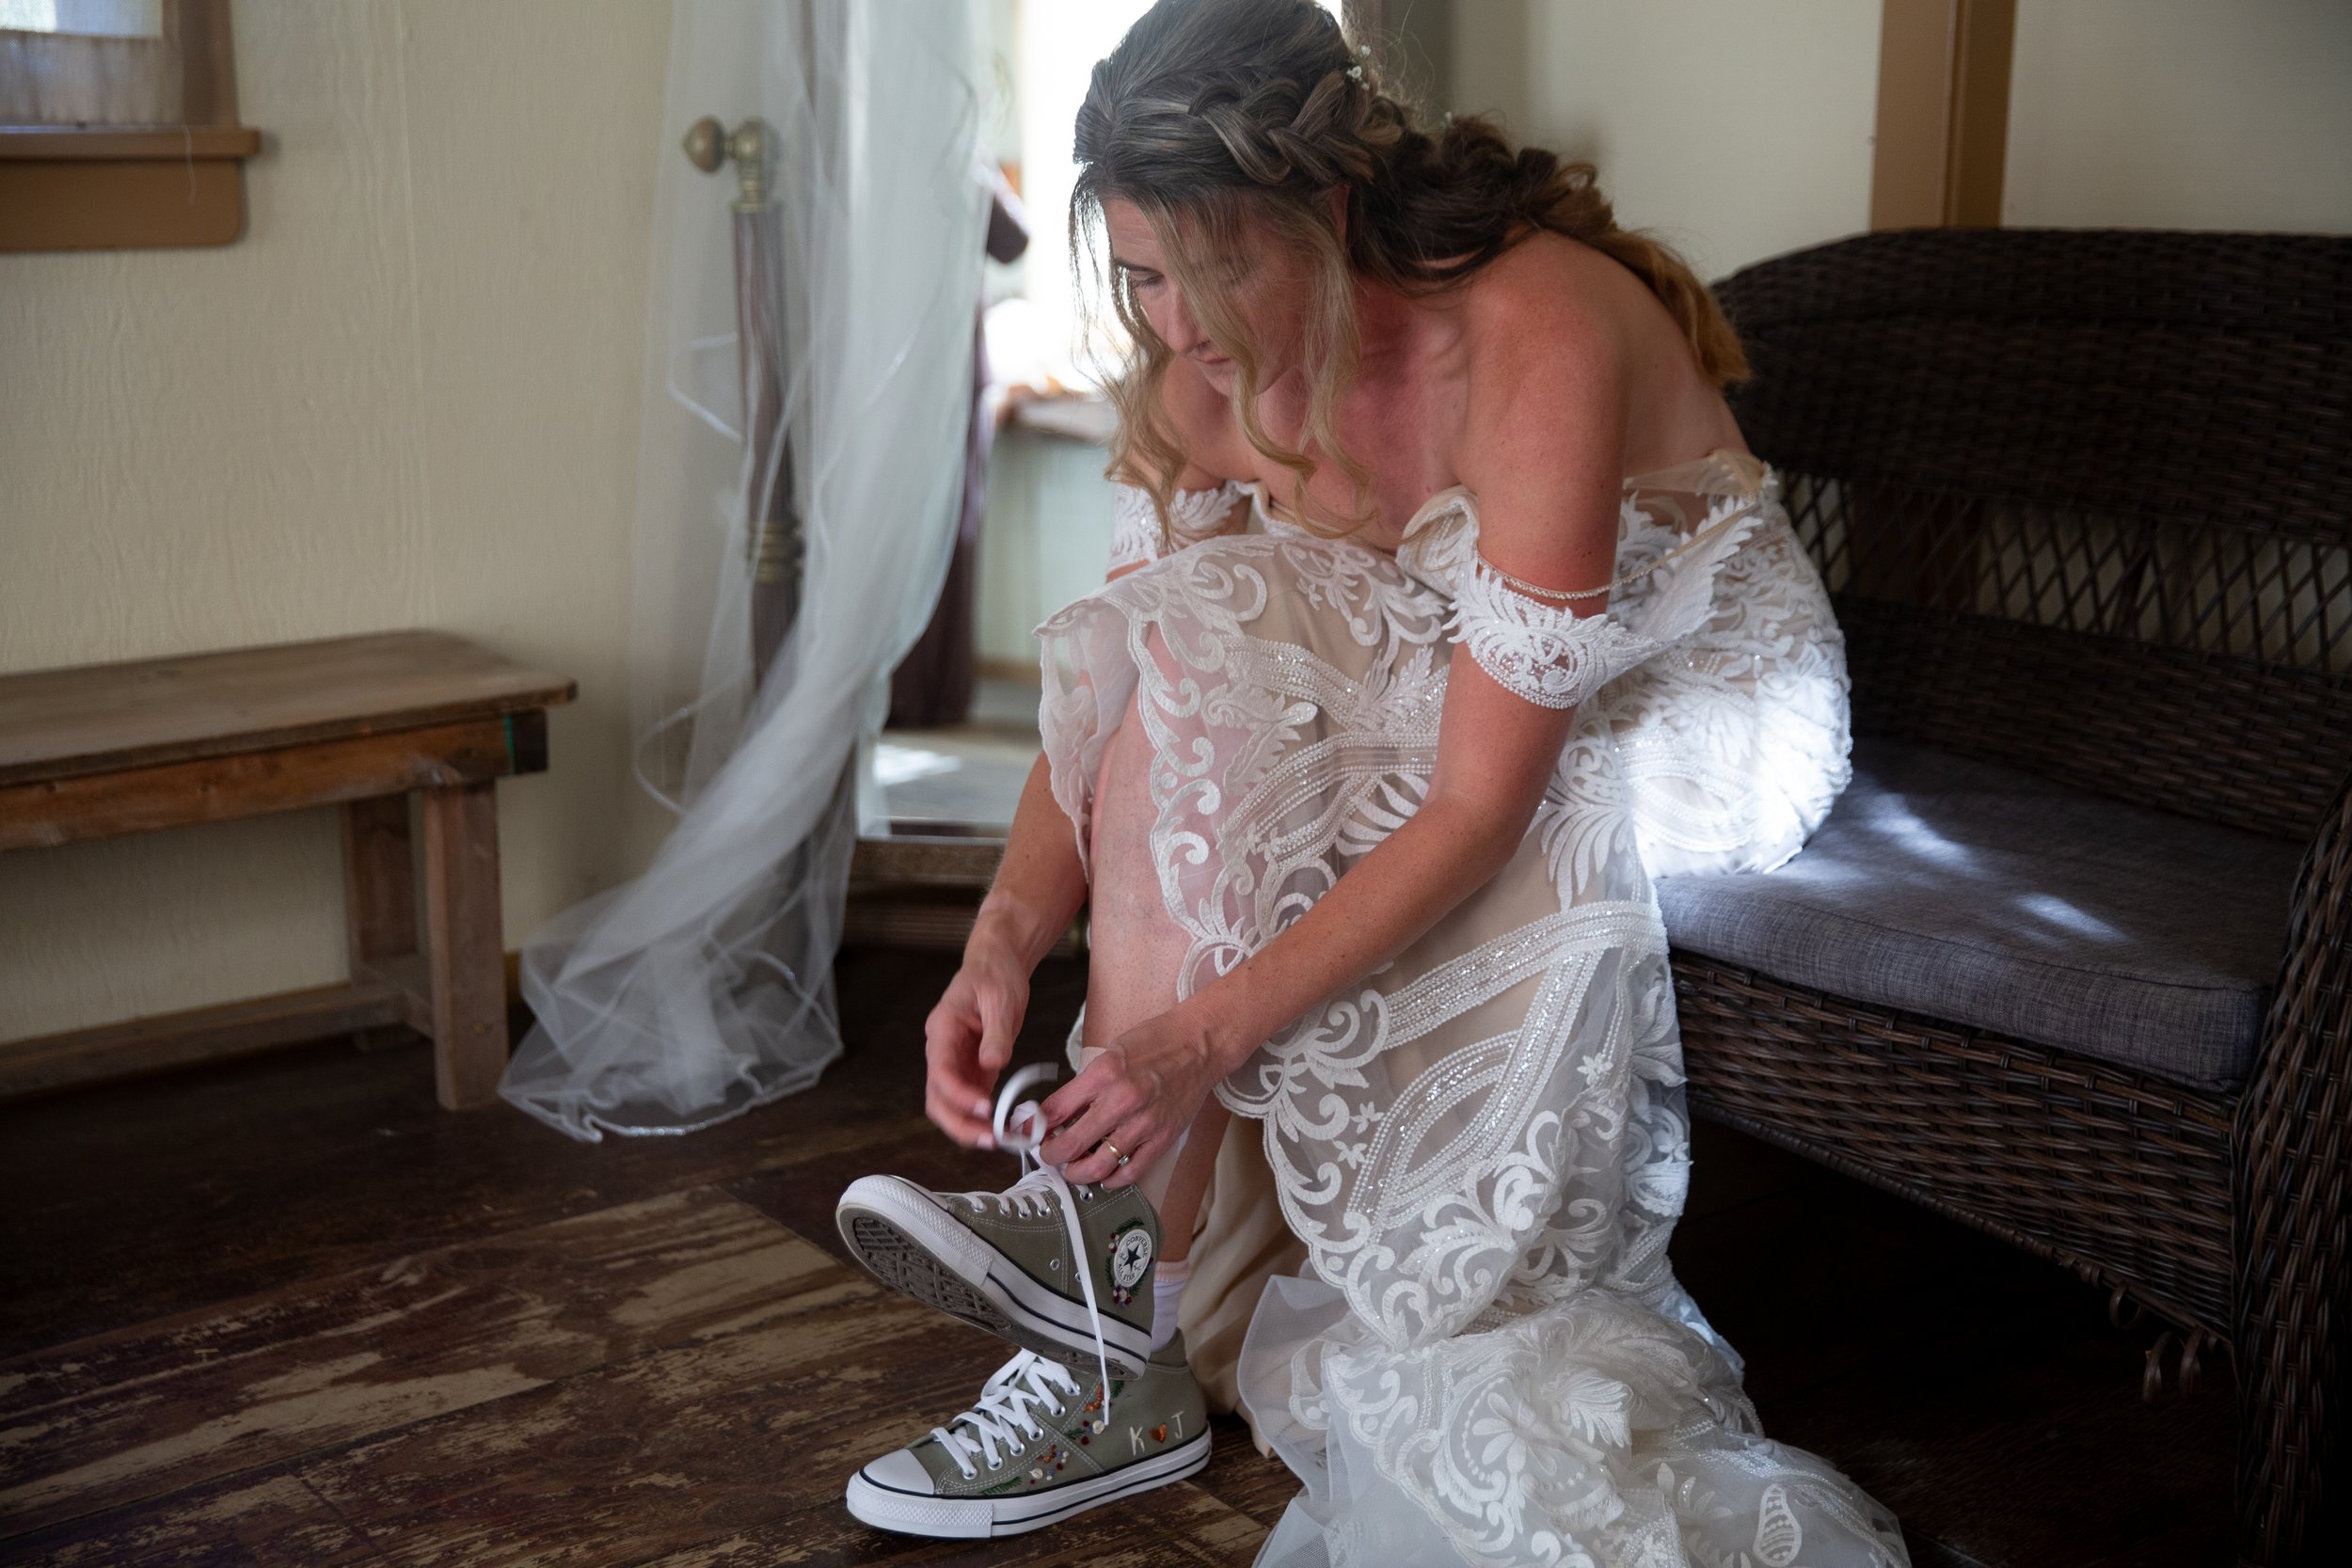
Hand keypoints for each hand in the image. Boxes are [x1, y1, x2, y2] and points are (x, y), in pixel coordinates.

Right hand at [923, 942, 1030, 1147]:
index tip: (985, 1108)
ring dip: (968, 1125)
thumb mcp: (1001, 998)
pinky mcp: (973, 1067)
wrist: (998, 963)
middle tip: (988, 1139)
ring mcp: (955, 1061)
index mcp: (942, 1029)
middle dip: (959, 1122)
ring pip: (949, 1104)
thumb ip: (996, 1034)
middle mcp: (942, 1049)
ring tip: (997, 1139)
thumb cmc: (995, 973)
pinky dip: (983, 1116)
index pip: (941, 1071)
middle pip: (937, 1097)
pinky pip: (971, 1099)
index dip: (960, 1094)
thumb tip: (992, 1064)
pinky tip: (1002, 1126)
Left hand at [1036, 1004, 1225, 1188]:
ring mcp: (1144, 1122)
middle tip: (1048, 1155)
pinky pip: (1131, 1171)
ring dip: (1078, 1172)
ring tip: (1073, 1168)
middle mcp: (1122, 1100)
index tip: (1030, 1134)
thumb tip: (1057, 1112)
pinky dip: (1112, 1179)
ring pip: (1098, 1165)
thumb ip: (1085, 1084)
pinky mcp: (1163, 1138)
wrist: (1200, 1044)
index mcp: (1104, 1073)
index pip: (1055, 1110)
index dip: (1035, 1128)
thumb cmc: (1158, 1042)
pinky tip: (1105, 1174)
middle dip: (1051, 1155)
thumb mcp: (1111, 1052)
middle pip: (1071, 1144)